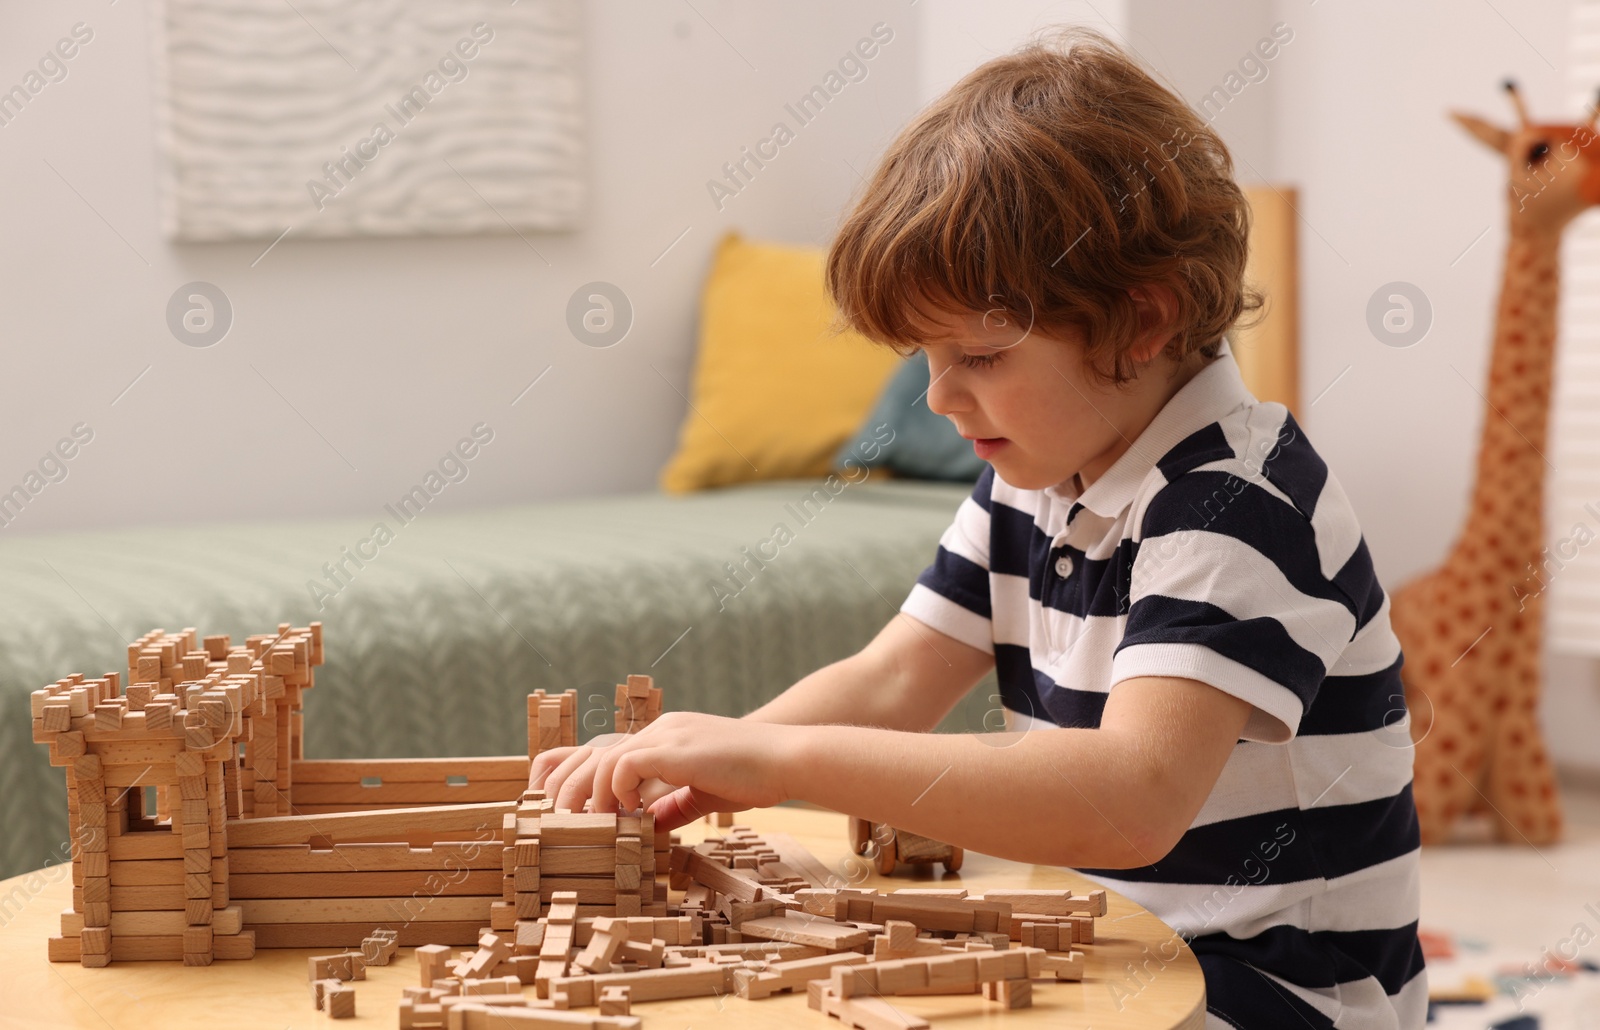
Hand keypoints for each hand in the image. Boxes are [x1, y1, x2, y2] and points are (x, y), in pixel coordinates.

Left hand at [536, 712, 804, 826]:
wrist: (788, 758)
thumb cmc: (754, 775)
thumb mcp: (701, 792)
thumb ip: (672, 805)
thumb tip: (649, 827)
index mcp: (664, 737)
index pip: (602, 750)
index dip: (577, 777)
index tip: (570, 813)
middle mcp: (660, 729)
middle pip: (591, 752)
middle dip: (568, 789)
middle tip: (564, 824)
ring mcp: (668, 734)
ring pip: (603, 759)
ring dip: (592, 796)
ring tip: (594, 824)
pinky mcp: (677, 748)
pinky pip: (626, 764)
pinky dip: (619, 789)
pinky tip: (630, 810)